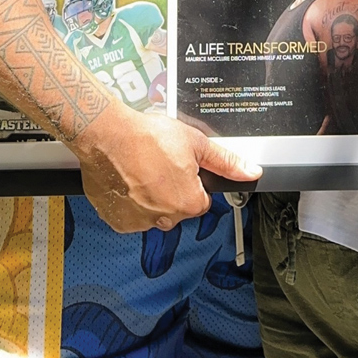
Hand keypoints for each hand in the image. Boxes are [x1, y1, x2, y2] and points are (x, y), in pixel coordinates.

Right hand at [74, 101, 261, 231]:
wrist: (107, 135)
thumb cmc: (147, 137)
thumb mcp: (195, 142)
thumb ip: (225, 161)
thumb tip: (251, 171)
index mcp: (189, 203)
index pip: (201, 200)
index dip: (192, 180)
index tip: (178, 166)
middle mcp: (166, 219)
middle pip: (177, 209)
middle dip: (171, 190)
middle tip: (158, 164)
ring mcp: (139, 222)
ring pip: (153, 213)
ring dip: (149, 197)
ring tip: (140, 169)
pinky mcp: (118, 221)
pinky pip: (130, 216)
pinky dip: (129, 202)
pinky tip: (126, 180)